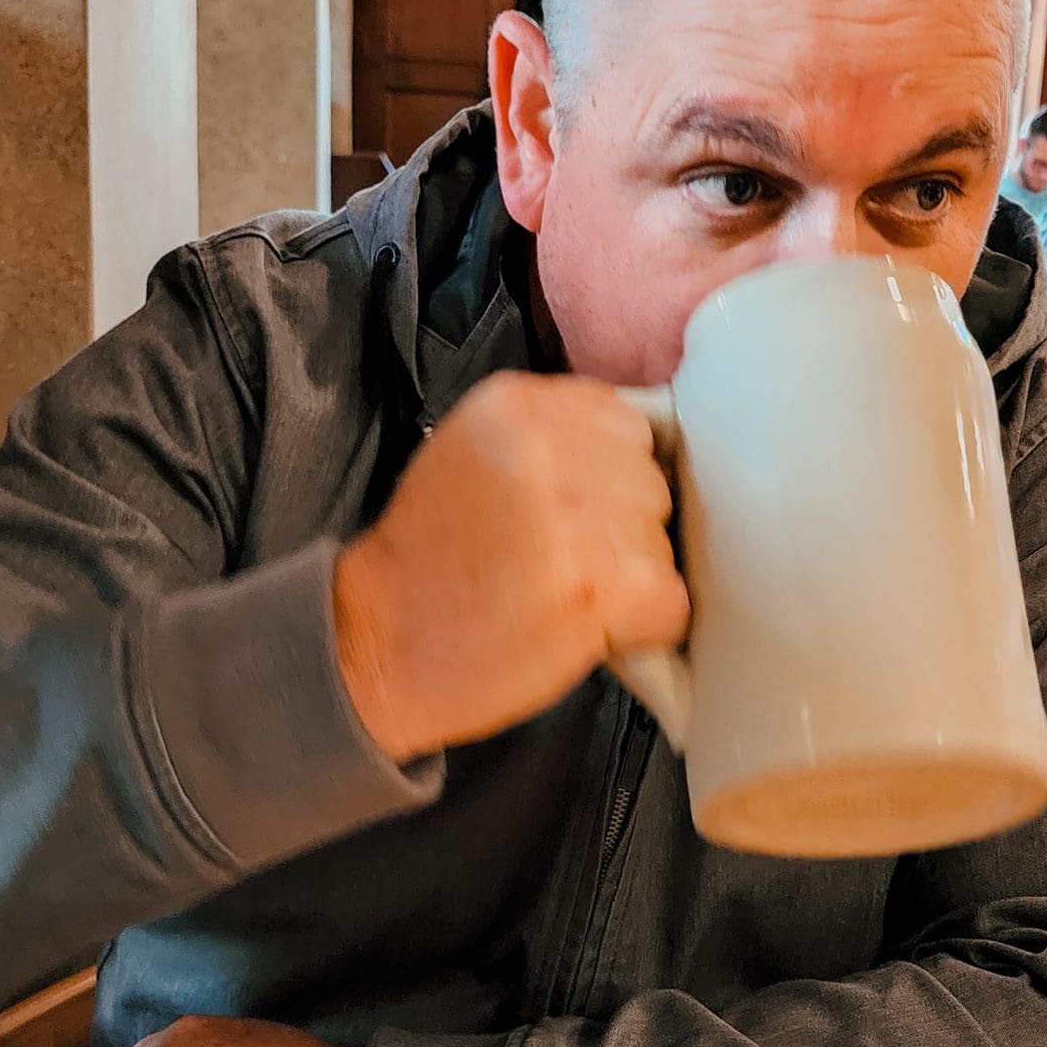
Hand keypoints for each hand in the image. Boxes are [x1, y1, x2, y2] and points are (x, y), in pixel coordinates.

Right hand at [333, 372, 688, 761]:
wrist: (376, 642)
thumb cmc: (429, 560)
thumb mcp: (472, 454)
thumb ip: (550, 438)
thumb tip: (641, 454)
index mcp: (517, 403)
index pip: (625, 424)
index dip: (609, 479)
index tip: (572, 514)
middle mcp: (548, 445)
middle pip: (650, 482)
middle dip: (622, 529)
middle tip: (558, 564)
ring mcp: (576, 513)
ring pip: (662, 544)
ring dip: (630, 581)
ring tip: (562, 598)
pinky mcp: (597, 583)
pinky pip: (670, 603)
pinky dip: (643, 628)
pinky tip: (587, 631)